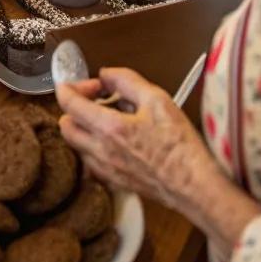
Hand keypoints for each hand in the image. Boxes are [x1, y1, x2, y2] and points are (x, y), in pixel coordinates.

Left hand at [55, 67, 212, 209]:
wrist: (195, 186)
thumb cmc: (181, 147)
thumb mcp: (157, 99)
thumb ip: (126, 80)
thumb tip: (106, 75)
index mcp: (109, 128)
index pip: (68, 102)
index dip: (73, 86)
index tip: (91, 85)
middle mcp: (100, 151)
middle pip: (65, 125)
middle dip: (75, 108)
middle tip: (98, 101)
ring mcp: (105, 169)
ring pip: (76, 144)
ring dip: (85, 128)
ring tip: (111, 120)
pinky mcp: (113, 182)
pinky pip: (90, 161)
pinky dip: (96, 147)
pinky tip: (117, 141)